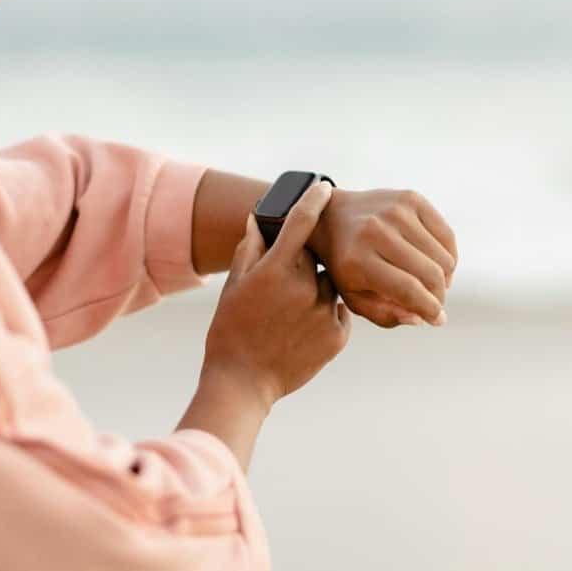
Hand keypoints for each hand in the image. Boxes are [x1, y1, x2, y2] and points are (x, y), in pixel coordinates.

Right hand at [202, 181, 351, 407]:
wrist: (244, 382)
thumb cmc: (231, 331)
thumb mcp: (233, 287)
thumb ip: (249, 249)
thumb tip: (257, 220)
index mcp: (275, 271)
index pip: (302, 223)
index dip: (314, 201)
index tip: (324, 188)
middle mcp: (305, 288)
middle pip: (318, 259)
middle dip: (306, 264)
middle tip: (284, 287)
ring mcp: (325, 312)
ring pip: (332, 285)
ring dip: (318, 290)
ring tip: (291, 314)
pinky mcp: (339, 335)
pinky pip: (340, 311)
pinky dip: (326, 314)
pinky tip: (302, 329)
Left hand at [307, 187, 457, 327]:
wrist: (332, 217)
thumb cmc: (345, 265)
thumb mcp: (353, 296)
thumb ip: (384, 315)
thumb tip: (420, 318)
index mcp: (357, 260)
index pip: (407, 289)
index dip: (429, 309)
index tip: (438, 319)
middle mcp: (376, 232)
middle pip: (429, 273)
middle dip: (439, 296)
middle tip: (436, 303)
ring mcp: (395, 212)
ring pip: (442, 256)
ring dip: (445, 277)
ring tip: (435, 285)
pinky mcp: (411, 198)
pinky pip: (446, 235)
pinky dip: (449, 255)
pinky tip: (438, 265)